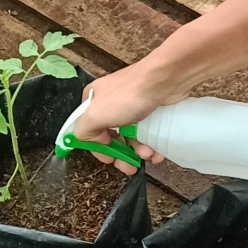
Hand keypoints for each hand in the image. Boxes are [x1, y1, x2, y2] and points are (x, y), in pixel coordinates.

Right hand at [74, 60, 188, 168]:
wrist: (164, 81)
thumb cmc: (129, 94)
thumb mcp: (95, 115)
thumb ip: (83, 131)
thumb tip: (90, 141)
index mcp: (94, 100)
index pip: (89, 130)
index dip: (98, 147)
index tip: (108, 158)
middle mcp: (112, 103)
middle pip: (112, 136)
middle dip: (121, 154)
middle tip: (128, 167)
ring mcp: (133, 106)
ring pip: (133, 137)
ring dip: (139, 152)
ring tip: (147, 154)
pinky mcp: (152, 110)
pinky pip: (149, 134)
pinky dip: (153, 146)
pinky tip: (156, 152)